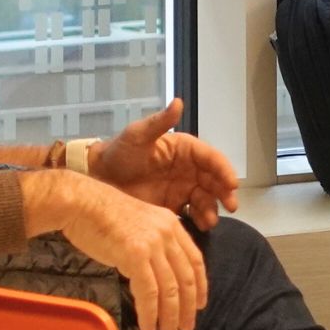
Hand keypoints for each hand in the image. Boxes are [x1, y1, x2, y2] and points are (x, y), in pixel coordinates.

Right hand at [45, 172, 207, 329]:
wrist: (80, 202)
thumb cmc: (101, 215)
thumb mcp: (138, 225)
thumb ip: (151, 246)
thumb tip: (154, 276)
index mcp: (171, 224)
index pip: (195, 260)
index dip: (200, 287)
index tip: (199, 306)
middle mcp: (167, 233)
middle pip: (186, 278)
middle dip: (188, 308)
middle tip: (185, 328)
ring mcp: (153, 244)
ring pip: (170, 290)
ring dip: (171, 317)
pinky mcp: (135, 255)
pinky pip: (149, 293)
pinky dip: (150, 314)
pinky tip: (148, 327)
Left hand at [90, 97, 238, 228]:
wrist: (98, 179)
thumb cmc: (118, 154)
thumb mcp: (137, 136)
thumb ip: (158, 122)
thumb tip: (178, 102)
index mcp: (183, 149)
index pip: (210, 158)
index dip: (223, 169)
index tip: (231, 183)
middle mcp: (187, 169)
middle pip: (214, 180)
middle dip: (224, 192)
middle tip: (231, 205)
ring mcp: (181, 189)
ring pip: (206, 198)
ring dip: (212, 208)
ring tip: (210, 221)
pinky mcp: (173, 206)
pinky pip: (193, 214)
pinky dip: (200, 220)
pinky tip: (200, 227)